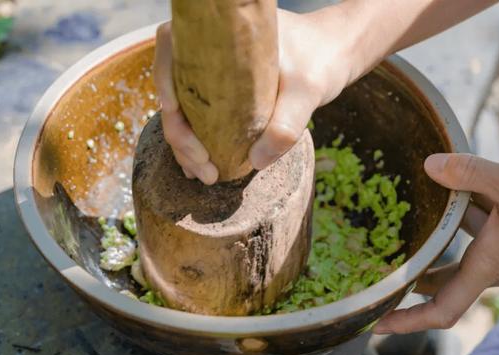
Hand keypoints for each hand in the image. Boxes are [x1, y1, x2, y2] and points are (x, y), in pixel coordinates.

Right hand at [153, 7, 356, 183]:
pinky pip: (198, 114)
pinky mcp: (222, 91)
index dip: (163, 82)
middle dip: (179, 133)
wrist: (335, 53)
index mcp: (217, 33)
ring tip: (204, 176)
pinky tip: (204, 165)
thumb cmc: (320, 60)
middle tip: (203, 169)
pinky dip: (198, 139)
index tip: (176, 118)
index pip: (171, 49)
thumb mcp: (307, 90)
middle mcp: (206, 50)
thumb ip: (286, 124)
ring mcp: (211, 72)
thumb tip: (254, 162)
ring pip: (182, 107)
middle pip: (172, 88)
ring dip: (185, 143)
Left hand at [374, 153, 498, 333]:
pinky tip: (439, 185)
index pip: (442, 310)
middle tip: (373, 271)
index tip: (376, 323)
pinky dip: (455, 214)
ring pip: (455, 249)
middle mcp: (492, 265)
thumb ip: (470, 174)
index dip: (408, 322)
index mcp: (488, 267)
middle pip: (439, 283)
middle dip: (408, 279)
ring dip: (429, 239)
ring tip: (392, 224)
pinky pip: (473, 227)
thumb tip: (428, 166)